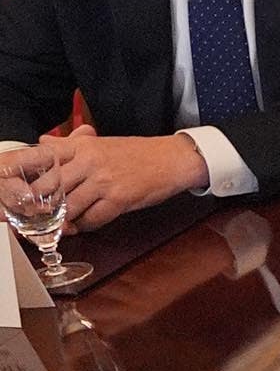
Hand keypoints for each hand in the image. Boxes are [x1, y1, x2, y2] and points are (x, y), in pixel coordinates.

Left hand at [12, 130, 210, 226]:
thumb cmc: (137, 153)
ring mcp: (104, 180)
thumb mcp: (100, 143)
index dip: (17, 171)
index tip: (4, 183)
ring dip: (60, 221)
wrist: (173, 158)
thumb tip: (42, 143)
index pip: (39, 157)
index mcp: (80, 146)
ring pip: (69, 206)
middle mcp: (88, 161)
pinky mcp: (119, 198)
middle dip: (34, 205)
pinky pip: (93, 218)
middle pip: (49, 186)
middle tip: (22, 217)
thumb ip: (69, 146)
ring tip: (53, 228)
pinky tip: (82, 227)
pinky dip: (85, 226)